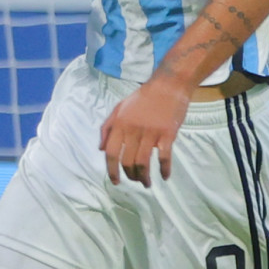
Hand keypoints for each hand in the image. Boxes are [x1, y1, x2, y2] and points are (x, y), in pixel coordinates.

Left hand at [99, 73, 191, 187]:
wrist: (168, 85)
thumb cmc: (143, 97)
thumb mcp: (119, 108)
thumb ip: (107, 127)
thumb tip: (100, 149)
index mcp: (120, 123)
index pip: (111, 152)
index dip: (111, 170)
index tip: (115, 181)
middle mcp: (133, 129)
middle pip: (127, 161)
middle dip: (130, 176)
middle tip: (135, 180)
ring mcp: (151, 132)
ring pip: (143, 163)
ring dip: (144, 177)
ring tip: (146, 183)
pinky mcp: (167, 134)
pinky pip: (164, 158)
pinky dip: (165, 170)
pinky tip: (165, 177)